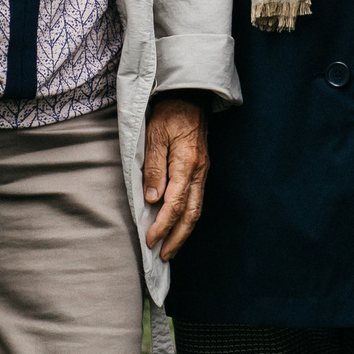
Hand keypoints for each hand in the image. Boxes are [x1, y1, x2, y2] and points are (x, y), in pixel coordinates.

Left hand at [143, 93, 209, 258]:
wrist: (190, 96)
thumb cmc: (169, 114)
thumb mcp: (154, 136)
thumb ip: (154, 167)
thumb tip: (153, 199)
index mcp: (186, 164)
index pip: (175, 203)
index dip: (163, 225)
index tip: (150, 241)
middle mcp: (198, 172)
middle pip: (191, 213)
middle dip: (177, 238)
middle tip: (163, 256)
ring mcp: (202, 172)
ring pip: (196, 209)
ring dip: (184, 232)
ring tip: (171, 248)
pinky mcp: (201, 170)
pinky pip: (197, 200)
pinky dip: (188, 218)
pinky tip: (179, 226)